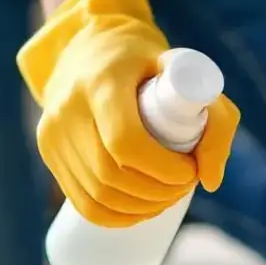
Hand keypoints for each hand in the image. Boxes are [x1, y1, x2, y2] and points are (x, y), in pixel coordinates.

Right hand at [17, 0, 239, 227]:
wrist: (89, 46)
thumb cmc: (145, 62)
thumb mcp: (186, 74)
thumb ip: (217, 118)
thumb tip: (210, 179)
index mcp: (101, 81)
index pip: (125, 143)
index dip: (163, 169)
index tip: (189, 170)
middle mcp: (68, 107)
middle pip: (112, 176)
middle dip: (157, 193)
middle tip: (184, 186)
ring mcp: (52, 132)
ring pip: (98, 196)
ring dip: (140, 209)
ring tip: (166, 197)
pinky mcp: (48, 150)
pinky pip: (82, 202)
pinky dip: (115, 217)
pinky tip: (140, 211)